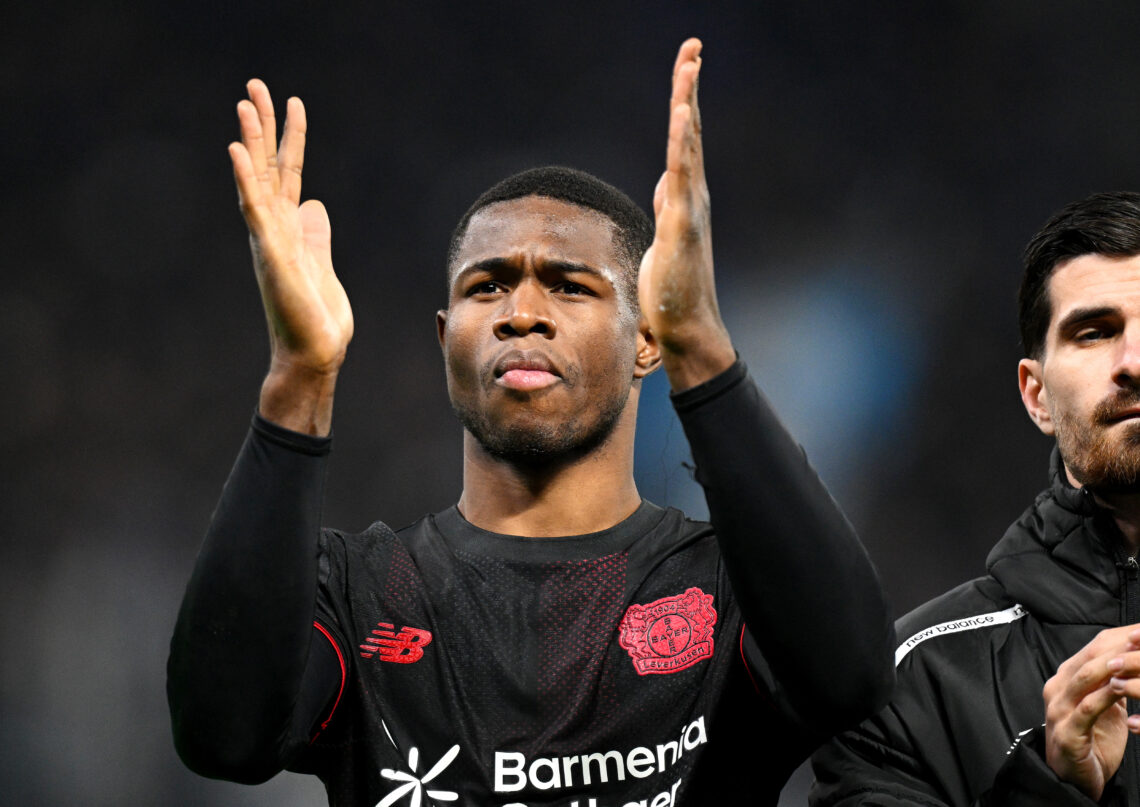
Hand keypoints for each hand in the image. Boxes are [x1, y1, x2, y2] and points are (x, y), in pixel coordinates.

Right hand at [229, 80, 352, 432]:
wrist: (315, 354)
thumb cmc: (317, 317)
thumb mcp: (321, 265)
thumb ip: (316, 235)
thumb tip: (313, 205)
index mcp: (287, 230)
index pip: (287, 174)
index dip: (289, 139)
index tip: (290, 104)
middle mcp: (273, 230)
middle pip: (268, 168)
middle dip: (263, 127)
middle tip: (255, 85)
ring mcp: (270, 242)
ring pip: (258, 182)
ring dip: (251, 143)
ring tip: (245, 104)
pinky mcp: (272, 257)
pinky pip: (256, 212)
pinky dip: (247, 182)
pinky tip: (239, 153)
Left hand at [639, 38, 734, 390]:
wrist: (685, 326)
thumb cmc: (673, 289)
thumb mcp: (664, 236)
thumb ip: (668, 206)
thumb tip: (667, 185)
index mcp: (684, 195)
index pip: (682, 139)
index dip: (683, 102)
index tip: (685, 65)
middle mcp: (693, 194)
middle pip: (688, 129)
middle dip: (688, 86)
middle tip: (692, 46)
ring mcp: (690, 207)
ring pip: (687, 144)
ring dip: (686, 102)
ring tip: (689, 65)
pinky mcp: (682, 223)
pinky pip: (681, 174)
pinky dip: (682, 141)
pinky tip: (682, 114)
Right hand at [1043, 625, 1139, 798]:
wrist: (1072, 778)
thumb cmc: (1092, 740)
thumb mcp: (1105, 706)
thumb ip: (1113, 683)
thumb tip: (1134, 659)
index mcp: (1066, 679)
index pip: (1093, 648)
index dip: (1120, 636)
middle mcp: (1059, 688)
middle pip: (1090, 658)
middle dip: (1119, 646)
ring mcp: (1060, 709)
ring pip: (1085, 678)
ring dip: (1111, 666)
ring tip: (1134, 655)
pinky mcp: (1067, 731)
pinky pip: (1087, 709)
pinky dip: (1104, 696)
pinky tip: (1120, 688)